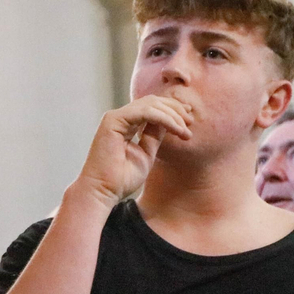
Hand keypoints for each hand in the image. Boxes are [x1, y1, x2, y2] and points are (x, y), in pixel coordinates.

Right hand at [72, 95, 193, 207]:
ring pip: (151, 104)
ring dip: (172, 115)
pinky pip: (145, 112)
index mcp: (125, 124)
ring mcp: (115, 117)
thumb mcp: (146, 154)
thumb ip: (155, 137)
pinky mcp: (113, 121)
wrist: (103, 191)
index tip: (189, 122)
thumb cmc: (121, 179)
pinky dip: (164, 118)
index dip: (173, 111)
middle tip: (190, 123)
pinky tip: (176, 129)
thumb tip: (170, 122)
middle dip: (175, 109)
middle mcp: (119, 118)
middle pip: (153, 102)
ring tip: (185, 129)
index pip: (152, 108)